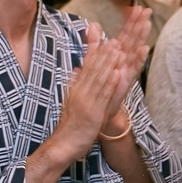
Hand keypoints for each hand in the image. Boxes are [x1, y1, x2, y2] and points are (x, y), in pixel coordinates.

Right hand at [52, 22, 123, 158]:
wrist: (63, 144)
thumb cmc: (70, 124)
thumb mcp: (73, 100)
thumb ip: (76, 83)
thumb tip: (77, 69)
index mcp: (76, 89)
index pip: (88, 68)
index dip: (98, 54)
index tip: (108, 40)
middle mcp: (80, 92)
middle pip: (93, 70)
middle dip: (105, 54)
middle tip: (116, 39)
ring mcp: (86, 102)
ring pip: (99, 79)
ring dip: (109, 64)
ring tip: (118, 50)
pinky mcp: (93, 113)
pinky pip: (103, 96)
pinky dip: (110, 84)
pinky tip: (118, 73)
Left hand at [99, 5, 150, 129]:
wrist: (100, 107)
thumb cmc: (100, 83)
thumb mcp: (94, 60)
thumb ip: (94, 43)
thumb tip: (92, 24)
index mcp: (117, 56)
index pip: (125, 35)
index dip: (130, 22)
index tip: (137, 7)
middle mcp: (124, 62)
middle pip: (133, 40)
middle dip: (139, 25)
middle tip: (146, 10)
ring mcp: (126, 71)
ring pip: (135, 51)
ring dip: (141, 37)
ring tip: (146, 24)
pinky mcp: (126, 82)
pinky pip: (133, 69)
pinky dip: (138, 59)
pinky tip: (143, 49)